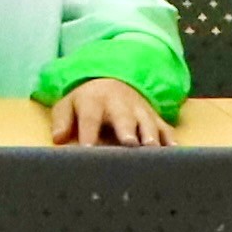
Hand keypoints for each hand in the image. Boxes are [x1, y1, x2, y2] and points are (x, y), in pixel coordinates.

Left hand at [45, 78, 169, 149]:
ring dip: (150, 134)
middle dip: (127, 130)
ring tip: (151, 147)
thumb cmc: (87, 101)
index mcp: (93, 102)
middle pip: (123, 118)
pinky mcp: (154, 117)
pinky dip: (169, 138)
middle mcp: (119, 105)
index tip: (88, 150)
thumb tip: (58, 139)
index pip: (90, 118)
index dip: (88, 134)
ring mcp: (139, 110)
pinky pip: (165, 127)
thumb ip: (62, 121)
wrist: (113, 80)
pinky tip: (173, 150)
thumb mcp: (68, 105)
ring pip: (146, 122)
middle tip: (129, 143)